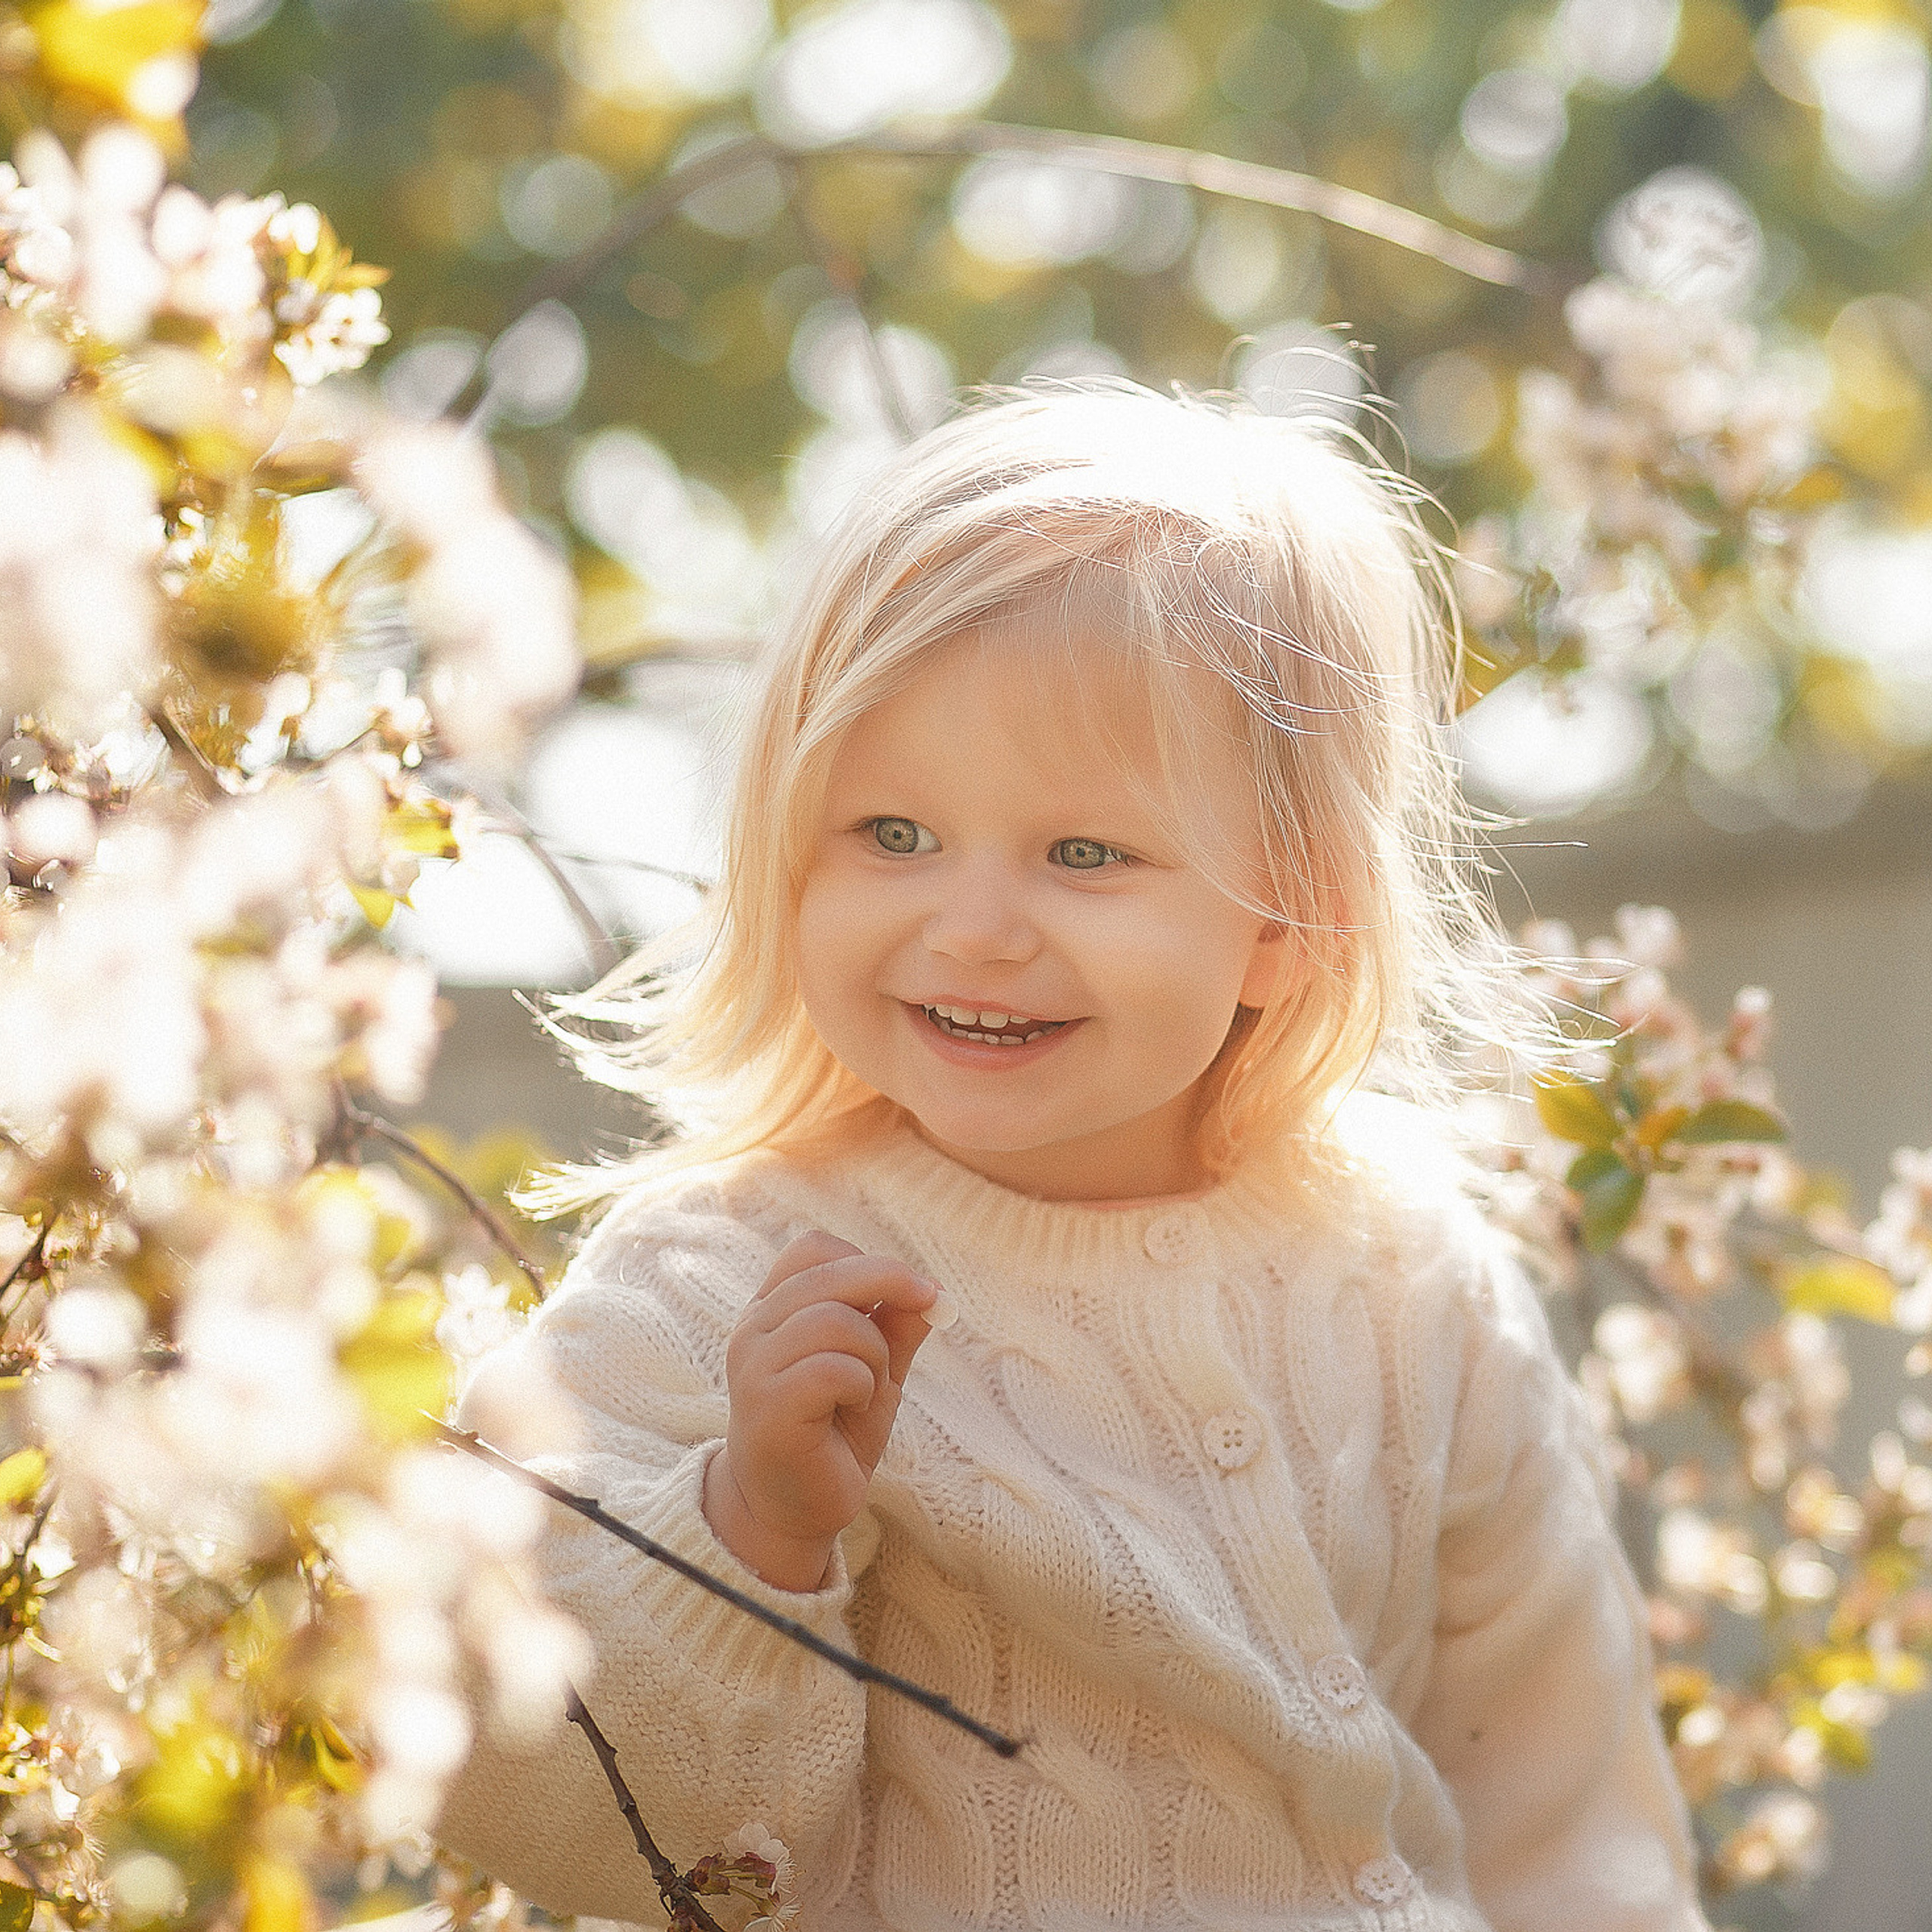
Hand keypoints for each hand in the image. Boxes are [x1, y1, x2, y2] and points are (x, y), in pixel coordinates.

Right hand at [704, 1231, 939, 1591]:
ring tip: (868, 1389)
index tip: (915, 1292)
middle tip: (928, 1311)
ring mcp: (753, 1367)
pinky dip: (862, 1385)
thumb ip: (895, 1329)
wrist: (792, 1510)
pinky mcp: (767, 1407)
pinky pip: (832, 1369)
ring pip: (835, 1321)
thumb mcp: (874, 1371)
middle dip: (892, 1287)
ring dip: (874, 1354)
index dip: (869, 1261)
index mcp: (772, 1310)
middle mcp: (753, 1329)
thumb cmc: (832, 1434)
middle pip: (830, 1271)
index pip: (814, 1248)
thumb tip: (933, 1293)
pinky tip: (853, 1409)